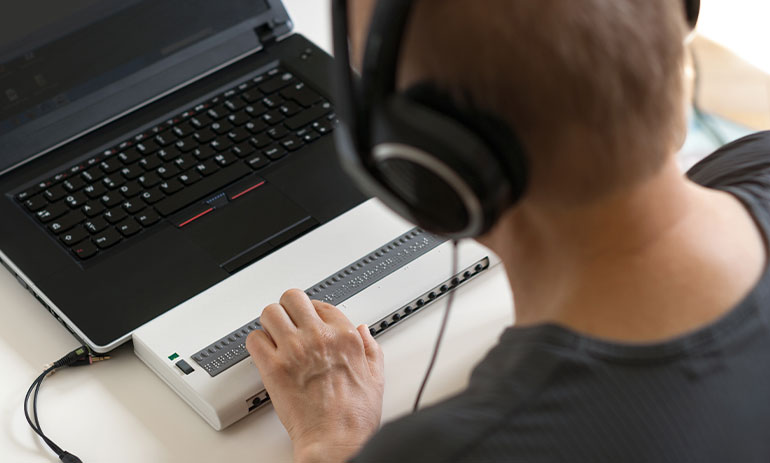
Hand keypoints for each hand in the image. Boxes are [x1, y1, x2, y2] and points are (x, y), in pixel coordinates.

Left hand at [246, 289, 384, 462]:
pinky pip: (254, 340)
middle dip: (288, 309)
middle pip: (292, 299)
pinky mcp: (274, 368)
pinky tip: (265, 354)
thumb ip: (371, 347)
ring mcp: (295, 350)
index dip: (311, 312)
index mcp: (345, 336)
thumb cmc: (355, 416)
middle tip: (287, 322)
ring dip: (270, 323)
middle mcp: (319, 337)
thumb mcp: (376, 376)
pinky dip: (257, 344)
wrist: (336, 441)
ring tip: (273, 336)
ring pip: (270, 313)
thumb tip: (364, 331)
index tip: (307, 320)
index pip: (321, 304)